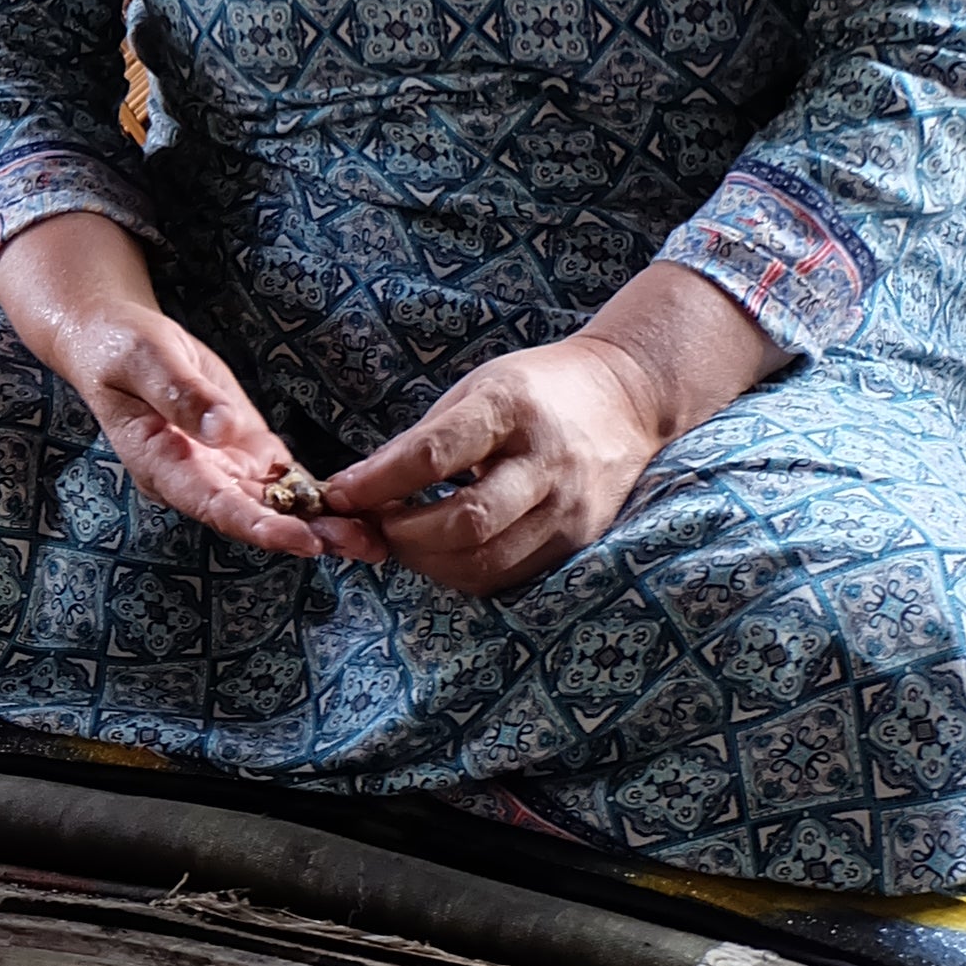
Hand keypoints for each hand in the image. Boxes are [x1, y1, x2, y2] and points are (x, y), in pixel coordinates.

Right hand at [0, 213, 343, 559]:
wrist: (117, 342)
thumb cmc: (119, 349)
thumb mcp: (143, 360)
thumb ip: (180, 395)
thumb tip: (222, 428)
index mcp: (163, 465)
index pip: (215, 505)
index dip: (260, 526)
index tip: (303, 540)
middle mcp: (197, 479)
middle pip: (255, 517)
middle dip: (308, 535)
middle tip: (363, 545)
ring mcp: (224, 468)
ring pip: (278, 506)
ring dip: (324, 524)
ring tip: (376, 537)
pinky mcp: (246, 450)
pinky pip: (287, 481)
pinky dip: (322, 497)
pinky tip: (362, 509)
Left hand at [317, 333, 671, 593]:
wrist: (626, 399)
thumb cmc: (536, 391)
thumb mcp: (477, 390)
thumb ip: (419, 440)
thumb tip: (352, 488)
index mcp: (513, 409)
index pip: (435, 455)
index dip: (379, 482)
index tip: (339, 493)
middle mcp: (547, 463)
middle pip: (467, 522)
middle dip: (405, 533)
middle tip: (376, 523)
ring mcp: (569, 509)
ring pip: (486, 560)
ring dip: (428, 561)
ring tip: (404, 539)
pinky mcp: (576, 542)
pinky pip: (508, 575)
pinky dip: (462, 572)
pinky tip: (443, 553)